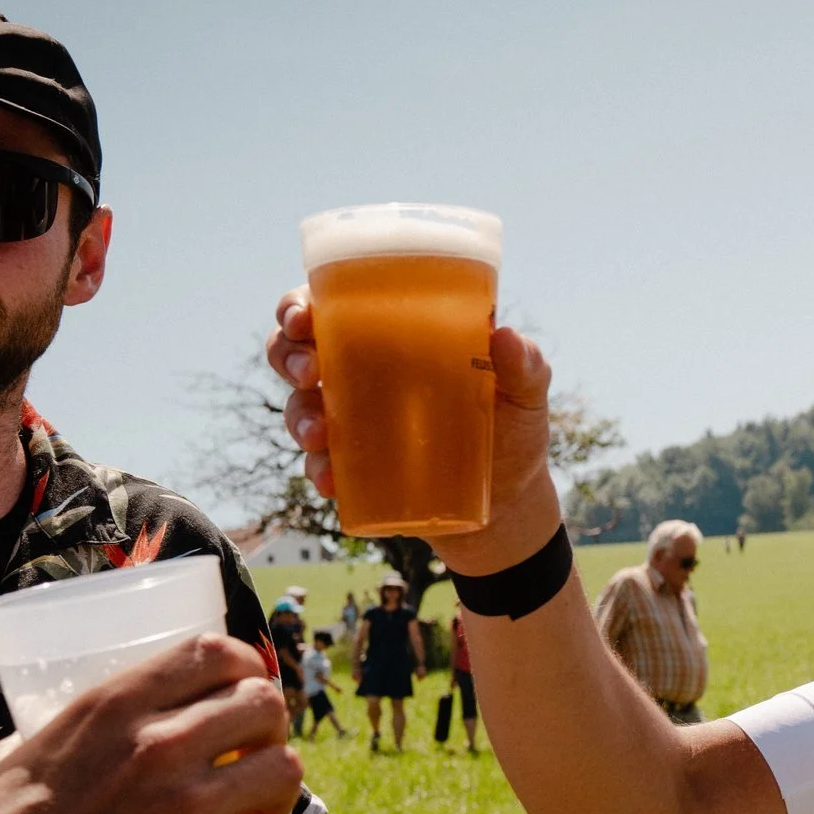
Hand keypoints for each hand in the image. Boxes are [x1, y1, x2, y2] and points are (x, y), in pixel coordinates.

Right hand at [0, 638, 303, 813]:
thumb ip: (30, 741)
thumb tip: (34, 739)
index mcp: (107, 707)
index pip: (213, 651)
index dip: (243, 670)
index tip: (240, 696)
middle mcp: (155, 744)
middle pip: (264, 703)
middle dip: (268, 731)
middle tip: (248, 764)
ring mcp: (183, 807)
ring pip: (287, 770)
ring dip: (278, 794)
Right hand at [267, 291, 562, 575]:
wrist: (509, 508)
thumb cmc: (515, 433)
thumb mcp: (526, 393)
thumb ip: (524, 364)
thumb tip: (503, 336)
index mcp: (394, 338)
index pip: (331, 306)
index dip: (299, 305)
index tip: (302, 317)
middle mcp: (363, 374)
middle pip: (296, 350)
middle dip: (287, 355)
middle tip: (310, 372)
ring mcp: (354, 422)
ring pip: (299, 406)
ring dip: (298, 417)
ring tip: (319, 435)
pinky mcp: (355, 468)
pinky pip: (319, 464)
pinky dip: (318, 469)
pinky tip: (330, 479)